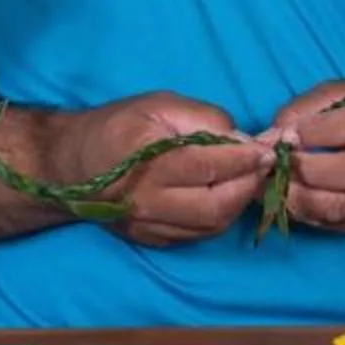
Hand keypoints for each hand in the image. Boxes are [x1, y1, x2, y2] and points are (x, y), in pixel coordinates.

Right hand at [77, 94, 268, 247]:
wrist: (72, 165)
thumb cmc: (119, 126)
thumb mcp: (160, 105)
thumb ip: (204, 119)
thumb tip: (243, 139)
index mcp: (150, 164)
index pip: (211, 166)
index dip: (247, 158)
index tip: (271, 147)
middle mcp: (149, 202)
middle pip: (216, 205)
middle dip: (249, 185)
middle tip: (265, 164)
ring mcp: (150, 226)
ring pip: (211, 225)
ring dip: (238, 203)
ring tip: (248, 178)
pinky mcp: (152, 239)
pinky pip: (198, 235)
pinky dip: (220, 217)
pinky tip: (225, 195)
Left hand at [270, 80, 344, 235]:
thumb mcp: (343, 94)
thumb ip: (306, 108)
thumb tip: (273, 136)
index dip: (315, 131)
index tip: (288, 133)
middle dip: (305, 169)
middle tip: (278, 162)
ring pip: (341, 207)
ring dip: (300, 197)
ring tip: (277, 184)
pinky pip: (336, 225)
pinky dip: (307, 214)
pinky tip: (293, 199)